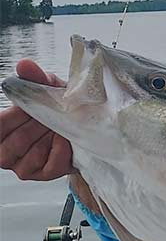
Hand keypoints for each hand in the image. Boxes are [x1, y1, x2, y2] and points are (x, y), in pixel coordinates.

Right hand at [0, 59, 73, 180]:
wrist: (83, 124)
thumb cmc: (57, 107)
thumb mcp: (47, 89)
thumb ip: (34, 79)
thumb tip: (25, 65)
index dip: (14, 116)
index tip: (28, 108)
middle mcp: (5, 152)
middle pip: (16, 140)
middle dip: (38, 125)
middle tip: (52, 115)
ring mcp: (23, 166)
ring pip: (31, 155)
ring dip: (50, 137)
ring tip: (60, 126)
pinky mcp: (44, 174)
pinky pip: (50, 166)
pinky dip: (61, 151)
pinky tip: (66, 140)